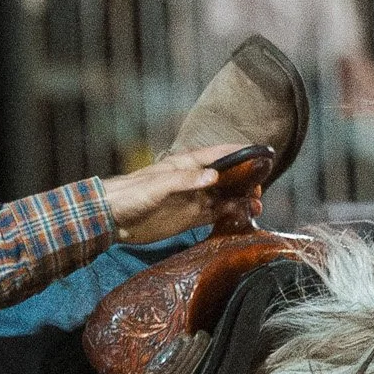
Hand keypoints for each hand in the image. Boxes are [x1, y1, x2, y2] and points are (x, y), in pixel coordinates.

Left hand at [98, 144, 251, 244]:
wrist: (112, 217)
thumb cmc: (132, 193)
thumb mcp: (158, 184)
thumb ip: (186, 180)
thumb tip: (214, 177)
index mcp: (187, 165)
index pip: (219, 155)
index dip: (241, 154)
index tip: (261, 155)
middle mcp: (194, 180)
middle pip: (227, 178)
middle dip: (246, 181)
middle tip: (260, 190)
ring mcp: (193, 200)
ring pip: (224, 198)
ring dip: (240, 201)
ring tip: (256, 207)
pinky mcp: (188, 218)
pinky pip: (213, 215)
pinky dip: (228, 216)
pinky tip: (241, 218)